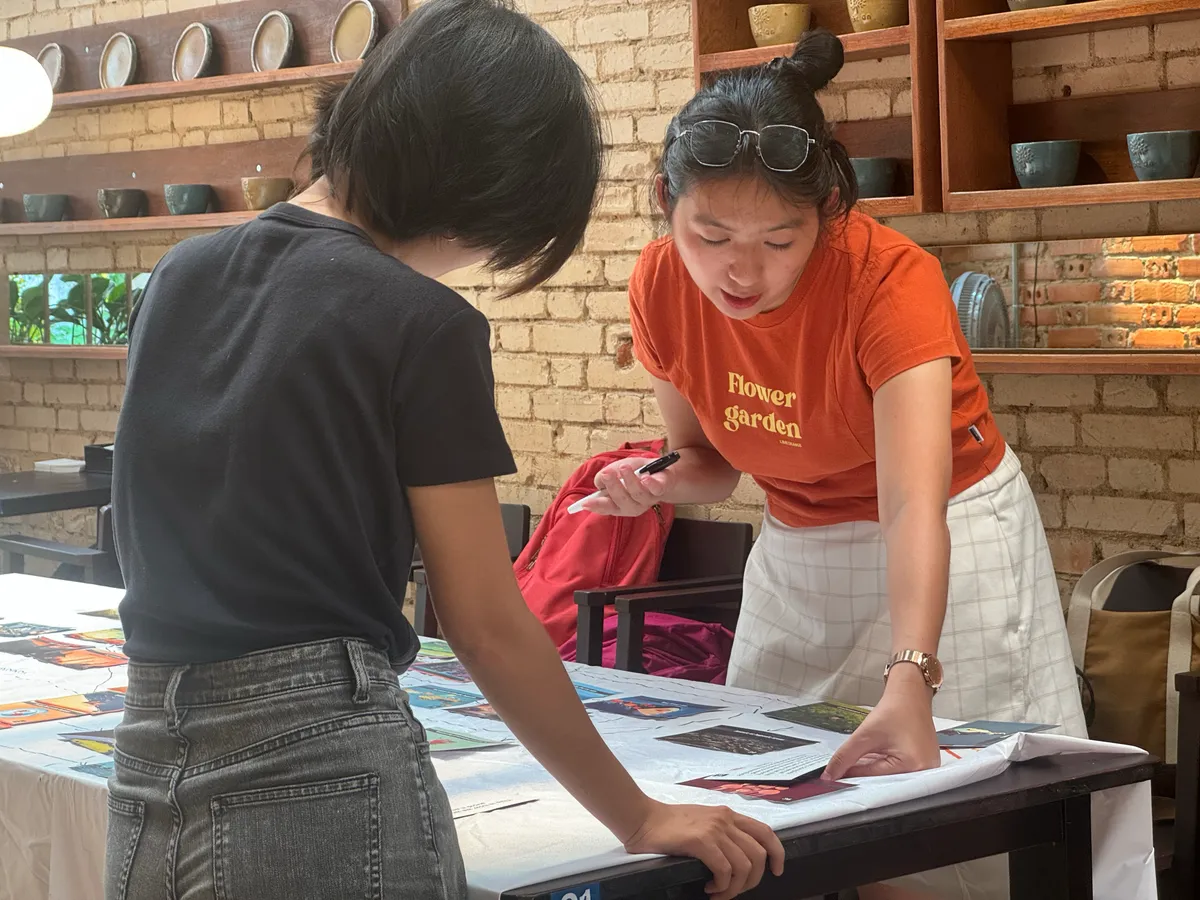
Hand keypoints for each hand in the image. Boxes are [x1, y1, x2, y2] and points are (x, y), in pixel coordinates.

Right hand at [576, 457, 674, 516]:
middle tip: (606, 474)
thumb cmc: (636, 472)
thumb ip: (605, 476)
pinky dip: (651, 484)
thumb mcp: (616, 470)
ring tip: (624, 468)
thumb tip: (600, 481)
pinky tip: (646, 478)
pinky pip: (657, 489)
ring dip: (630, 481)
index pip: (607, 507)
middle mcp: (633, 505)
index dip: (596, 506)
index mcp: (619, 503)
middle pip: (622, 501)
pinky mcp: (662, 489)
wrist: (662, 470)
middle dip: (613, 488)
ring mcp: (648, 498)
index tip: (585, 503)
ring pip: (638, 494)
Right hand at [622, 799, 784, 898]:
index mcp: (728, 815)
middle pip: (758, 855)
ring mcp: (714, 829)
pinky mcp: (701, 841)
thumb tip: (737, 860)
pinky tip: (709, 888)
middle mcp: (725, 819)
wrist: (642, 820)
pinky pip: (725, 870)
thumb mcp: (703, 822)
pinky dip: (721, 886)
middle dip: (751, 881)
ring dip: (734, 888)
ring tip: (718, 892)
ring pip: (744, 866)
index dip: (777, 854)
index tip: (776, 871)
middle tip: (733, 891)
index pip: (765, 832)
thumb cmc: (668, 825)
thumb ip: (722, 833)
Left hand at [823, 668, 940, 779]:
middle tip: (841, 773)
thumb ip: (845, 756)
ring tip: (857, 762)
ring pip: (889, 776)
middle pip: (883, 780)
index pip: (874, 778)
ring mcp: (926, 768)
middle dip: (862, 775)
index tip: (834, 778)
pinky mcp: (923, 763)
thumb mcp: (865, 734)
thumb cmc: (894, 710)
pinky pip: (898, 770)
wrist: (910, 695)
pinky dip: (883, 765)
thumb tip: (830, 775)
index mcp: (912, 765)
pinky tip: (872, 758)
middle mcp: (924, 771)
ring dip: (872, 769)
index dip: (852, 777)